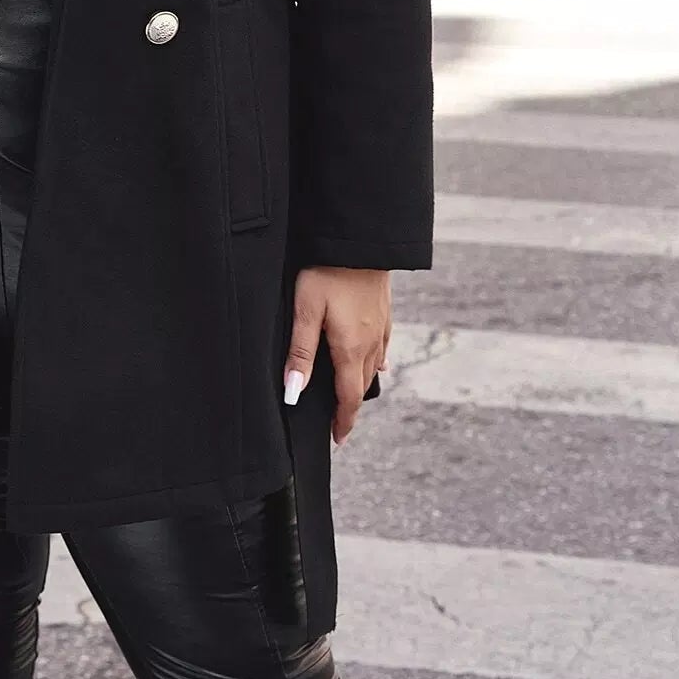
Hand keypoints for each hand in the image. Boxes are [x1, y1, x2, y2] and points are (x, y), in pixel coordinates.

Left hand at [284, 265, 390, 447]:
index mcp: (351, 348)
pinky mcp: (384, 311)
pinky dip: (374, 360)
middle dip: (351, 406)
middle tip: (339, 423)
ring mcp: (381, 326)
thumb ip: (301, 352)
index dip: (343, 421)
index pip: (349, 397)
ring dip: (361, 384)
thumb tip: (294, 392)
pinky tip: (374, 361)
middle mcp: (371, 343)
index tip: (337, 439)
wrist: (360, 239)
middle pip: (361, 385)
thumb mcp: (306, 310)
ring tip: (350, 397)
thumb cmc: (328, 271)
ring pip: (372, 366)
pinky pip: (382, 346)